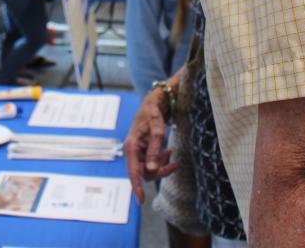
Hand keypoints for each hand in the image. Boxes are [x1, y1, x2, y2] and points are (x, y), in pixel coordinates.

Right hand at [123, 87, 176, 203]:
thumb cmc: (152, 114)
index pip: (133, 172)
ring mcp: (137, 152)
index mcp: (131, 147)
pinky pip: (152, 162)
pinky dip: (161, 159)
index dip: (136, 187)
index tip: (141, 201)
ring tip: (171, 152)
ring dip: (161, 164)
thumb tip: (152, 169)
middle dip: (159, 170)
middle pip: (144, 172)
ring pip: (149, 168)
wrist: (153, 103)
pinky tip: (169, 151)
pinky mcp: (143, 151)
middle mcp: (132, 151)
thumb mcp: (156, 130)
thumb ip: (154, 150)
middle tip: (173, 164)